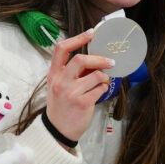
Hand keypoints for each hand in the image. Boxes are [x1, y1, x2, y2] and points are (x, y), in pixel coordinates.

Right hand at [44, 28, 114, 144]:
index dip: (78, 38)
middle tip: (110, 61)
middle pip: (81, 59)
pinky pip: (100, 89)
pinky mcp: (82, 103)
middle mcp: (60, 81)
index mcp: (54, 74)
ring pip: (96, 75)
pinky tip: (101, 91)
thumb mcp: (59, 86)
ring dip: (105, 76)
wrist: (58, 130)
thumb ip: (72, 72)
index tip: (91, 33)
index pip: (62, 49)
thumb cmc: (62, 106)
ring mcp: (71, 93)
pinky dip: (104, 88)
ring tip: (103, 81)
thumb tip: (94, 58)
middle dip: (99, 59)